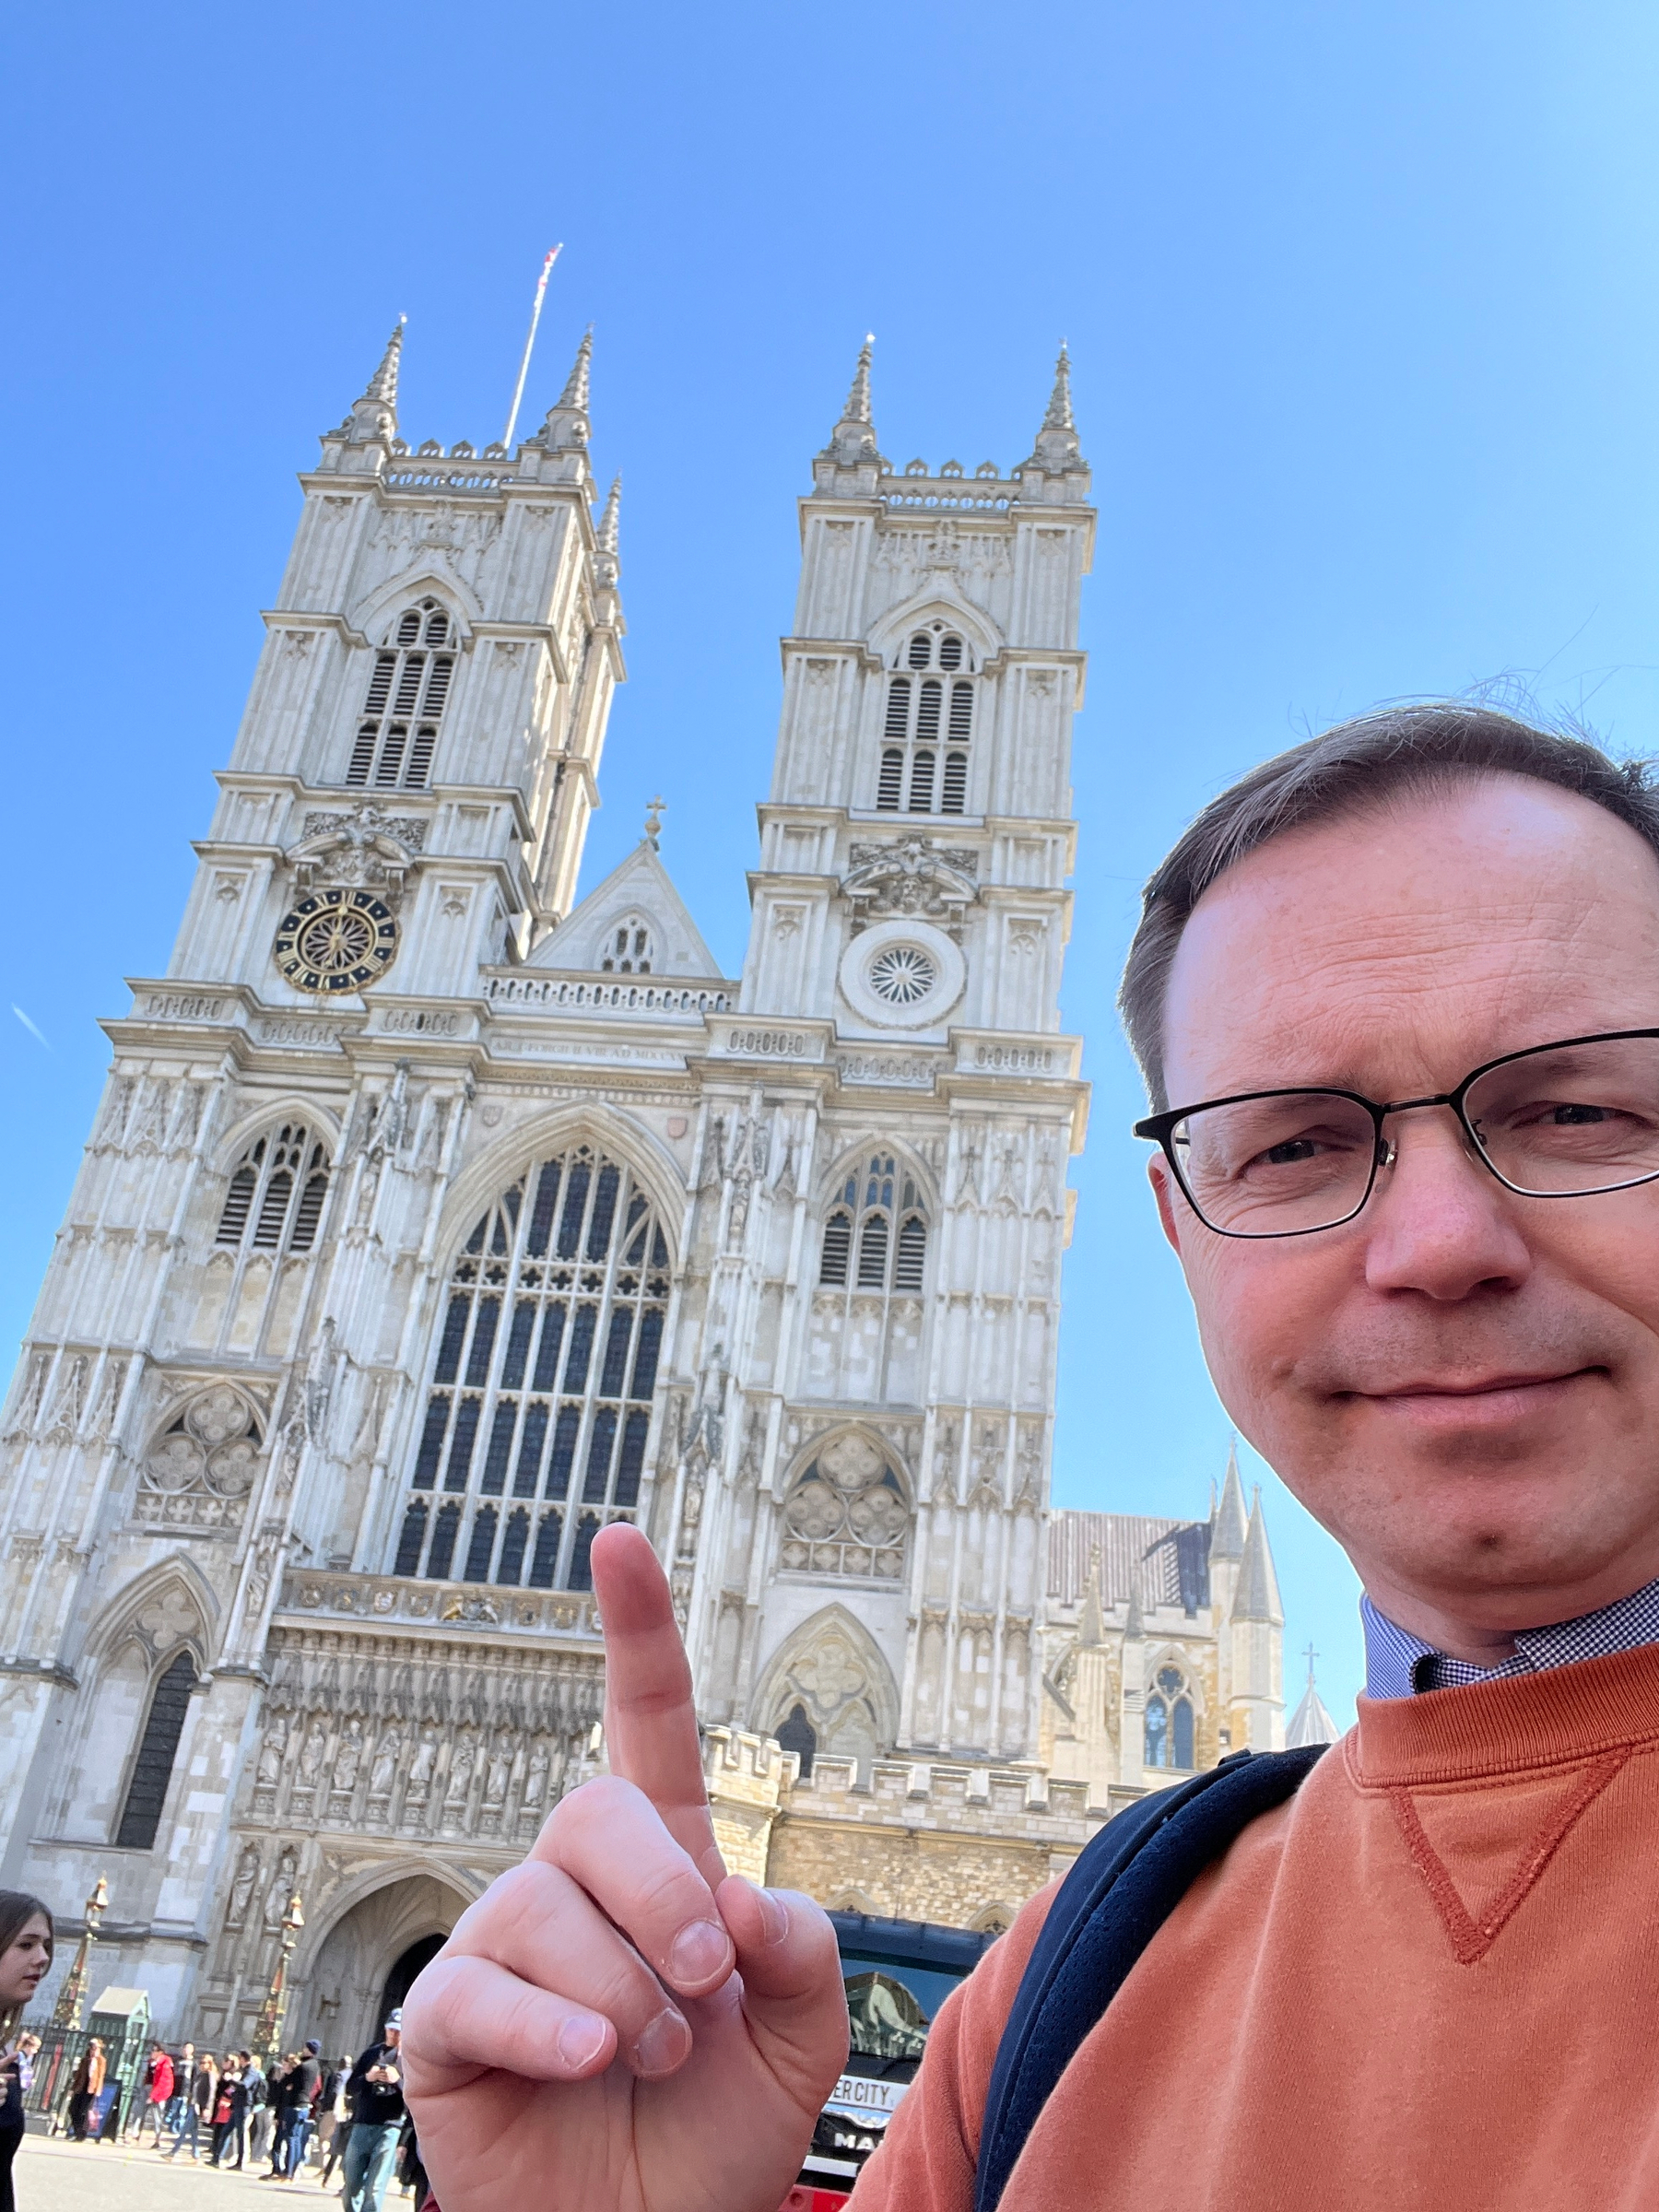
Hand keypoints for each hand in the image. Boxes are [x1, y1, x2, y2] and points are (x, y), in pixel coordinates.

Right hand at [402, 1524, 848, 2211]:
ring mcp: (506, 1945)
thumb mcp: (805, 2040)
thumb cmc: (719, 2131)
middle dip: (663, 1891)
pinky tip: (585, 2062)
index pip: (644, 1721)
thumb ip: (804, 1951)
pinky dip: (548, 2027)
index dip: (636, 1630)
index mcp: (665, 1866)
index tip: (619, 1541)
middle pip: (597, 1807)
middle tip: (708, 1985)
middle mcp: (577, 1886)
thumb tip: (737, 1891)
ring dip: (624, 1989)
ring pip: (543, 1899)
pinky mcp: (448, 2020)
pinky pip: (478, 1986)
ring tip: (652, 2058)